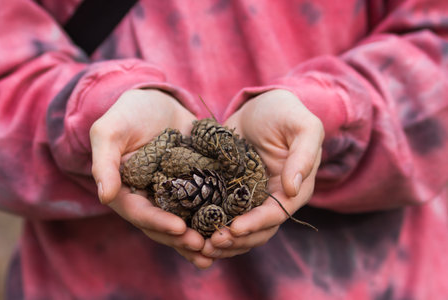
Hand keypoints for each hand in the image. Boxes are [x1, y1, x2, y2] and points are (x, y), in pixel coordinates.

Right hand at [90, 89, 212, 268]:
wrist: (158, 101)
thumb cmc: (129, 113)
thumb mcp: (110, 131)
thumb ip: (105, 162)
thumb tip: (104, 196)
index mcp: (126, 191)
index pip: (140, 212)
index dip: (158, 223)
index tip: (179, 229)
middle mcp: (149, 197)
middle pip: (163, 225)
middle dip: (182, 238)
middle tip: (202, 247)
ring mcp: (173, 193)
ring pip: (184, 221)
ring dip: (199, 238)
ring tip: (217, 249)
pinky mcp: (194, 185)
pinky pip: (203, 205)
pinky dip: (213, 218)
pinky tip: (231, 229)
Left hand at [202, 89, 323, 258]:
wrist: (259, 105)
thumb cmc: (284, 112)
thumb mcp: (303, 126)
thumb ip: (304, 154)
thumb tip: (293, 188)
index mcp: (294, 188)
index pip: (277, 214)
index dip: (256, 224)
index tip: (234, 229)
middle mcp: (273, 198)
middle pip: (257, 230)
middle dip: (236, 240)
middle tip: (210, 244)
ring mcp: (250, 197)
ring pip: (239, 228)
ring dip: (222, 240)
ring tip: (199, 244)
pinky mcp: (230, 191)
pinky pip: (222, 213)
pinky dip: (210, 225)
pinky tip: (191, 230)